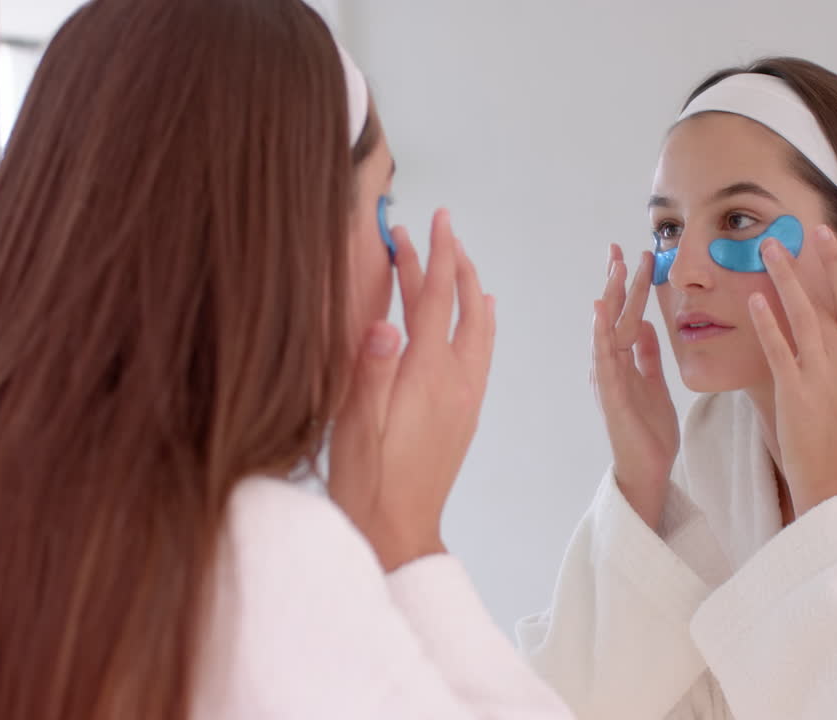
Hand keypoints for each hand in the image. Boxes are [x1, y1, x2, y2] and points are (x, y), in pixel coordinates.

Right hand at [329, 209, 495, 570]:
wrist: (397, 529)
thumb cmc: (367, 478)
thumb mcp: (355, 423)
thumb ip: (370, 369)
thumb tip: (384, 322)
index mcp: (427, 375)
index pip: (436, 299)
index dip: (435, 255)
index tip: (437, 219)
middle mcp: (456, 381)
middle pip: (464, 306)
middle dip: (453, 263)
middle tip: (442, 231)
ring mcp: (465, 397)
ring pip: (478, 327)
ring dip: (469, 289)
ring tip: (459, 262)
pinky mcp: (464, 412)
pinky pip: (481, 352)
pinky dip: (480, 322)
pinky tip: (479, 316)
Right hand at [593, 245, 679, 529]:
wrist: (648, 470)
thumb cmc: (649, 430)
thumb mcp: (654, 383)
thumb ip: (646, 354)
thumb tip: (642, 323)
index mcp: (622, 360)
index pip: (624, 314)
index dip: (627, 284)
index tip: (631, 253)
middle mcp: (609, 365)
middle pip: (612, 315)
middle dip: (616, 280)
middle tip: (619, 247)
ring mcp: (607, 379)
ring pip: (606, 329)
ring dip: (610, 298)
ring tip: (614, 268)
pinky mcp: (611, 396)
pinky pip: (605, 360)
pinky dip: (601, 334)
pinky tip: (601, 312)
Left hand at [749, 226, 836, 516]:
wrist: (835, 473)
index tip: (826, 235)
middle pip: (829, 301)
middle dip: (812, 263)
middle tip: (794, 230)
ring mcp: (821, 374)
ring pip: (802, 318)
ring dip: (784, 281)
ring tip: (767, 252)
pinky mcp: (794, 390)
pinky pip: (779, 350)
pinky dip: (768, 324)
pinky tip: (755, 300)